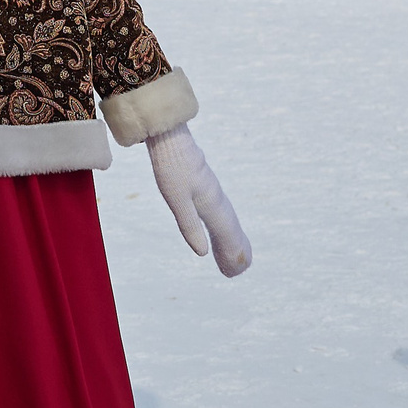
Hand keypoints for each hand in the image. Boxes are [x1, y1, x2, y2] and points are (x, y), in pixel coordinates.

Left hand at [146, 124, 252, 276]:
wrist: (169, 136)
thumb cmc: (171, 167)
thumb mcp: (177, 199)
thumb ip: (189, 225)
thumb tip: (203, 253)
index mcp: (213, 204)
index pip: (228, 234)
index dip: (233, 253)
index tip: (237, 271)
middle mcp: (217, 199)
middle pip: (230, 229)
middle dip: (234, 250)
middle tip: (236, 271)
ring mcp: (212, 191)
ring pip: (225, 219)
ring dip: (229, 238)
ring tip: (232, 255)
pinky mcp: (204, 185)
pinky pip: (218, 211)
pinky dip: (221, 225)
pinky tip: (216, 227)